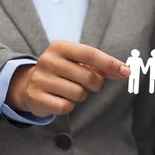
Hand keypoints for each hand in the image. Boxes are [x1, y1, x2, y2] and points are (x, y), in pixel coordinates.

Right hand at [6, 41, 129, 117]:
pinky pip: (66, 107)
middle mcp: (48, 60)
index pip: (90, 54)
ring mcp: (40, 79)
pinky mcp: (36, 97)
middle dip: (96, 84)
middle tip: (89, 85)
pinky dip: (69, 106)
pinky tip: (60, 99)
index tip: (126, 71)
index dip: (110, 63)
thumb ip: (103, 66)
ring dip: (81, 95)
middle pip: (89, 77)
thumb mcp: (79, 63)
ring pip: (79, 93)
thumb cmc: (63, 71)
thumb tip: (125, 71)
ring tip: (70, 90)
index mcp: (60, 47)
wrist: (28, 84)